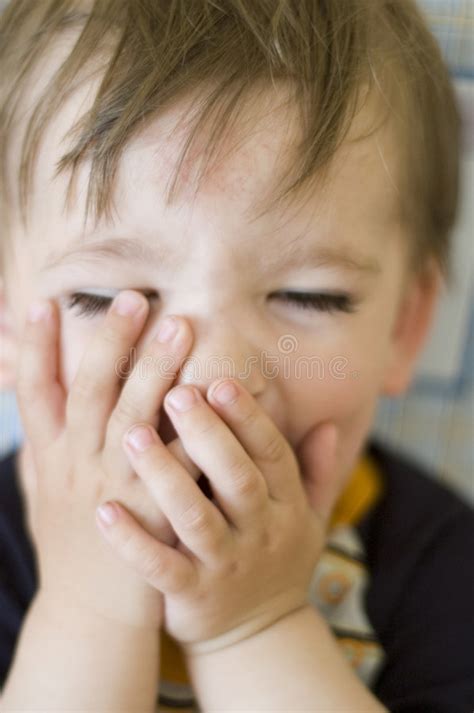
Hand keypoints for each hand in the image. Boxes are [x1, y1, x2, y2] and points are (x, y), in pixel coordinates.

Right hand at [16, 291, 198, 627]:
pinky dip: (191, 430)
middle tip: (134, 298)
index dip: (36, 348)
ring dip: (154, 371)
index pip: (36, 393)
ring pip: (132, 419)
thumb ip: (40, 447)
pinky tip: (210, 396)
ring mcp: (113, 489)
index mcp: (50, 458)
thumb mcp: (41, 492)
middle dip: (109, 344)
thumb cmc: (69, 544)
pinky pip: (176, 465)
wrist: (89, 613)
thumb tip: (31, 403)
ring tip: (179, 328)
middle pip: (90, 393)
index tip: (43, 301)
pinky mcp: (151, 513)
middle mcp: (77, 466)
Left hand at [94, 377, 338, 650]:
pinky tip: (105, 510)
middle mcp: (260, 533)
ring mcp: (226, 567)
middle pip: (237, 479)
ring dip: (164, 475)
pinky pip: (160, 567)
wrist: (260, 637)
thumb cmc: (277, 560)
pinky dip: (132, 541)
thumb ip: (317, 472)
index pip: (272, 454)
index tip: (220, 382)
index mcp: (287, 507)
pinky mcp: (192, 596)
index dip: (249, 419)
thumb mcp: (310, 519)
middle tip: (175, 394)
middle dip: (207, 435)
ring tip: (131, 435)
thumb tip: (328, 425)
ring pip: (194, 517)